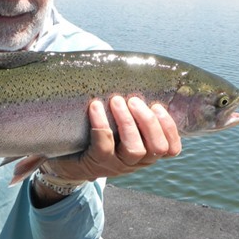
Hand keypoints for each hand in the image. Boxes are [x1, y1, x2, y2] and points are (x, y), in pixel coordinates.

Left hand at [44, 95, 181, 180]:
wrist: (67, 160)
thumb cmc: (96, 134)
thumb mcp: (118, 126)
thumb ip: (131, 110)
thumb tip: (134, 72)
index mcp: (146, 152)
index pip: (171, 149)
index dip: (169, 128)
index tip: (158, 106)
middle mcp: (135, 162)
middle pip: (157, 147)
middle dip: (149, 121)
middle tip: (134, 100)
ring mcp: (117, 166)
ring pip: (134, 149)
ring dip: (127, 122)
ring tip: (116, 101)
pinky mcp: (97, 164)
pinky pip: (104, 146)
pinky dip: (101, 124)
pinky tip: (95, 107)